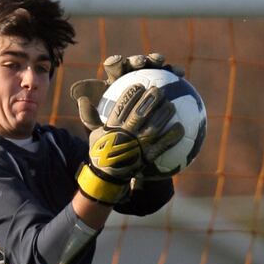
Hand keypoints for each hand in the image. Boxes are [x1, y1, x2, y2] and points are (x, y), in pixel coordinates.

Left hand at [70, 53, 183, 130]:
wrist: (132, 138)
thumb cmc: (113, 132)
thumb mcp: (97, 128)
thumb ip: (88, 116)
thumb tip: (80, 99)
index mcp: (114, 81)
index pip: (113, 67)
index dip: (114, 62)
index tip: (116, 63)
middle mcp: (130, 76)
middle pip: (133, 63)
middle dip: (137, 59)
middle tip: (141, 63)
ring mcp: (148, 77)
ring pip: (153, 64)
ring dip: (156, 60)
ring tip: (161, 62)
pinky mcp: (164, 82)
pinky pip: (170, 76)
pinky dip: (174, 72)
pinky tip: (181, 74)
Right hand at [75, 84, 182, 203]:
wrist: (106, 177)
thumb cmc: (101, 151)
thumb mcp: (93, 133)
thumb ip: (90, 116)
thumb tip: (82, 99)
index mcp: (111, 128)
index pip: (121, 107)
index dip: (131, 95)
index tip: (139, 86)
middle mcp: (125, 135)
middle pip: (140, 114)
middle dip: (150, 100)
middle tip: (159, 90)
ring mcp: (137, 146)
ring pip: (153, 127)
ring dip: (163, 114)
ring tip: (171, 105)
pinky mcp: (148, 156)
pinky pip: (163, 145)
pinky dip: (172, 136)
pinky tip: (181, 127)